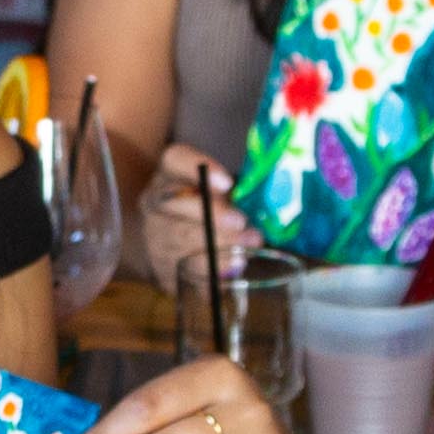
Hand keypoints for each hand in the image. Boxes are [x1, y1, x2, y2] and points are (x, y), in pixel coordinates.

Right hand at [133, 143, 256, 286]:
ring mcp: (154, 236)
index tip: (227, 182)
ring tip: (245, 252)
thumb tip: (278, 200)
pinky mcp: (163, 269)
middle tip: (242, 224)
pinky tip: (232, 271)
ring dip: (216, 248)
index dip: (198, 167)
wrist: (180, 247)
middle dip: (211, 216)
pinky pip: (184, 272)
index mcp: (171, 173)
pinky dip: (212, 274)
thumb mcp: (223, 193)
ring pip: (178, 242)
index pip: (175, 159)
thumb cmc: (213, 212)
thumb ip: (242, 192)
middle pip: (174, 204)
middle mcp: (156, 201)